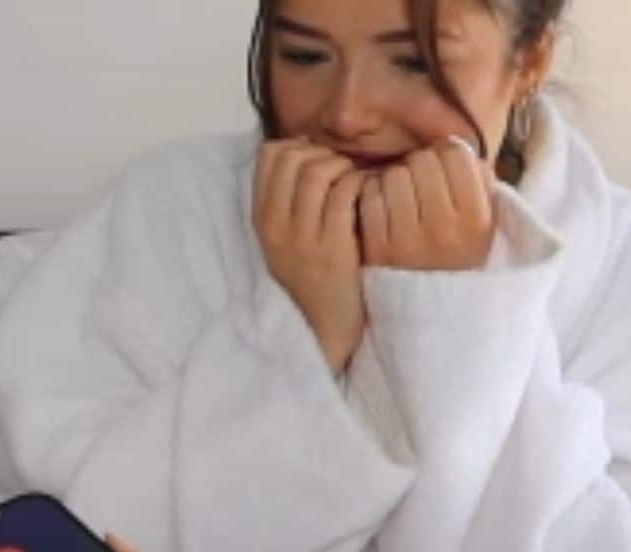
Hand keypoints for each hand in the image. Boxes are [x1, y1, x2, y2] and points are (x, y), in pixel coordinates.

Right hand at [254, 138, 368, 373]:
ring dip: (343, 167)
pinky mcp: (334, 249)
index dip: (298, 147)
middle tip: (340, 171)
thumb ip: (288, 197)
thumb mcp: (286, 237)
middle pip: (294, 158)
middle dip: (322, 153)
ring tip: (354, 182)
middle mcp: (276, 227)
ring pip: (318, 172)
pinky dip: (361, 184)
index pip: (269, 155)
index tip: (317, 162)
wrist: (325, 326)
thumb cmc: (313, 274)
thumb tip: (303, 145)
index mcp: (262, 220)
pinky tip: (368, 197)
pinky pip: (346, 193)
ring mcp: (303, 238)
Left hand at [360, 137, 495, 270]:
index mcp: (476, 219)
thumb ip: (480, 183)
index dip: (446, 154)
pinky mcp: (376, 248)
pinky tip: (382, 208)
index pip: (455, 155)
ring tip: (401, 197)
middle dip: (419, 166)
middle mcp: (443, 228)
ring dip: (394, 179)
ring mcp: (407, 239)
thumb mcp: (484, 225)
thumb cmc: (457, 258)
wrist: (430, 311)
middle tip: (419, 183)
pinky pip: (369, 198)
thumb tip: (455, 144)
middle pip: (422, 160)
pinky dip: (373, 196)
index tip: (442, 166)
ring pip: (393, 175)